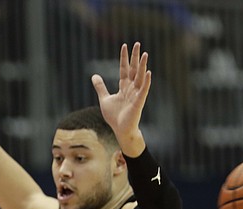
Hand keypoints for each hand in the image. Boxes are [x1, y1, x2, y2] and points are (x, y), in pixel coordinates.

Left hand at [91, 42, 150, 156]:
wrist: (120, 130)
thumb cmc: (114, 116)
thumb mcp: (104, 99)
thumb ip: (100, 87)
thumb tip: (94, 75)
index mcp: (124, 87)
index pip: (124, 69)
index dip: (124, 58)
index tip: (124, 46)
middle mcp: (131, 88)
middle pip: (134, 69)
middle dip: (135, 57)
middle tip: (138, 43)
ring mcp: (136, 94)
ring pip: (140, 77)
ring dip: (143, 66)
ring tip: (145, 54)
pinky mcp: (139, 102)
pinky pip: (144, 90)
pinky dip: (147, 82)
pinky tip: (149, 72)